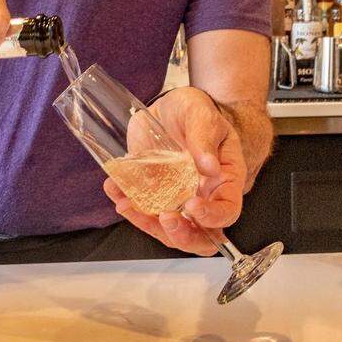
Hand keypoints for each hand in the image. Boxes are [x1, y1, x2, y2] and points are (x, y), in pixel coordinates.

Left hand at [103, 86, 245, 255]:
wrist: (170, 106)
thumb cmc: (196, 110)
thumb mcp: (201, 115)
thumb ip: (205, 138)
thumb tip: (210, 166)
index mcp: (224, 179)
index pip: (227, 210)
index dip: (213, 217)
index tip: (192, 206)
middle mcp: (202, 194)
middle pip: (200, 234)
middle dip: (182, 235)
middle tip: (164, 218)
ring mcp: (176, 196)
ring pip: (167, 227)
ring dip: (145, 222)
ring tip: (126, 204)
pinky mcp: (153, 190)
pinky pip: (142, 206)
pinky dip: (126, 202)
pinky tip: (114, 188)